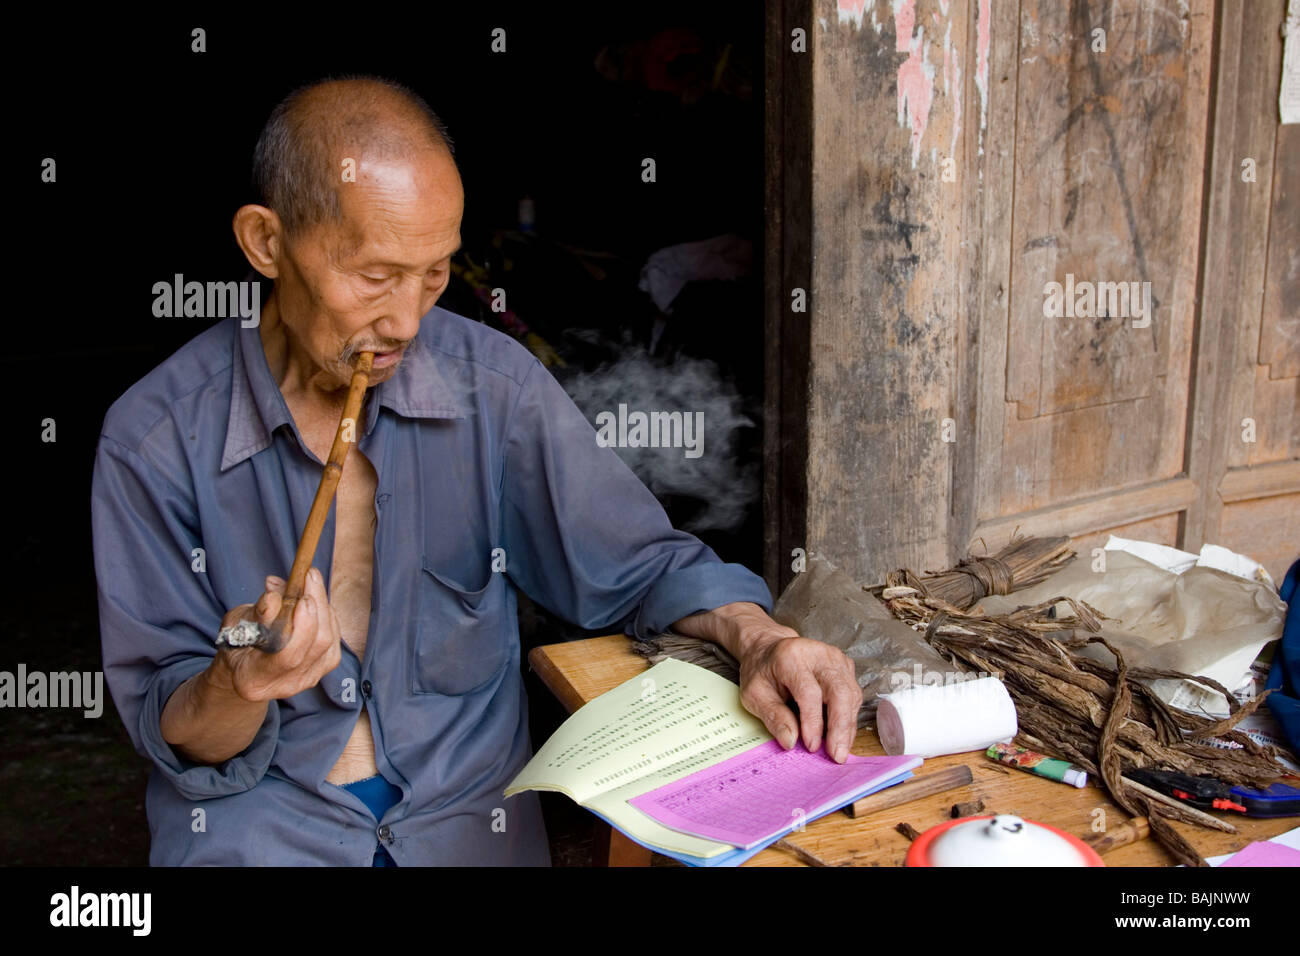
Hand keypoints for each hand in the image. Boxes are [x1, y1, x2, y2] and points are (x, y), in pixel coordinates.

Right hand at [211, 568, 342, 702]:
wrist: (246, 664)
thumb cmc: (238, 640)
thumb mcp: (236, 623)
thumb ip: (256, 614)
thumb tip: (274, 596)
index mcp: (253, 679)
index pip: (287, 656)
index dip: (301, 627)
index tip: (302, 598)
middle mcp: (285, 686)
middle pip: (316, 644)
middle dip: (317, 605)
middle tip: (309, 577)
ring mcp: (307, 680)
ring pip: (329, 639)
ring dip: (322, 605)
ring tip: (309, 584)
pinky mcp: (323, 669)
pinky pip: (334, 638)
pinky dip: (327, 615)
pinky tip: (315, 603)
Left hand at [673, 602, 862, 762]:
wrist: (770, 648)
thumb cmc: (761, 672)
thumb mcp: (754, 694)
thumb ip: (773, 716)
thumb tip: (790, 742)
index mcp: (791, 657)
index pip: (809, 692)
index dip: (812, 721)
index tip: (811, 746)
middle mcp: (819, 654)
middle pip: (839, 691)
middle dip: (840, 726)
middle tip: (837, 755)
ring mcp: (836, 658)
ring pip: (851, 695)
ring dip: (847, 726)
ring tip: (840, 751)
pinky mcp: (846, 666)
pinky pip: (853, 695)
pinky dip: (849, 718)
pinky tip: (842, 736)